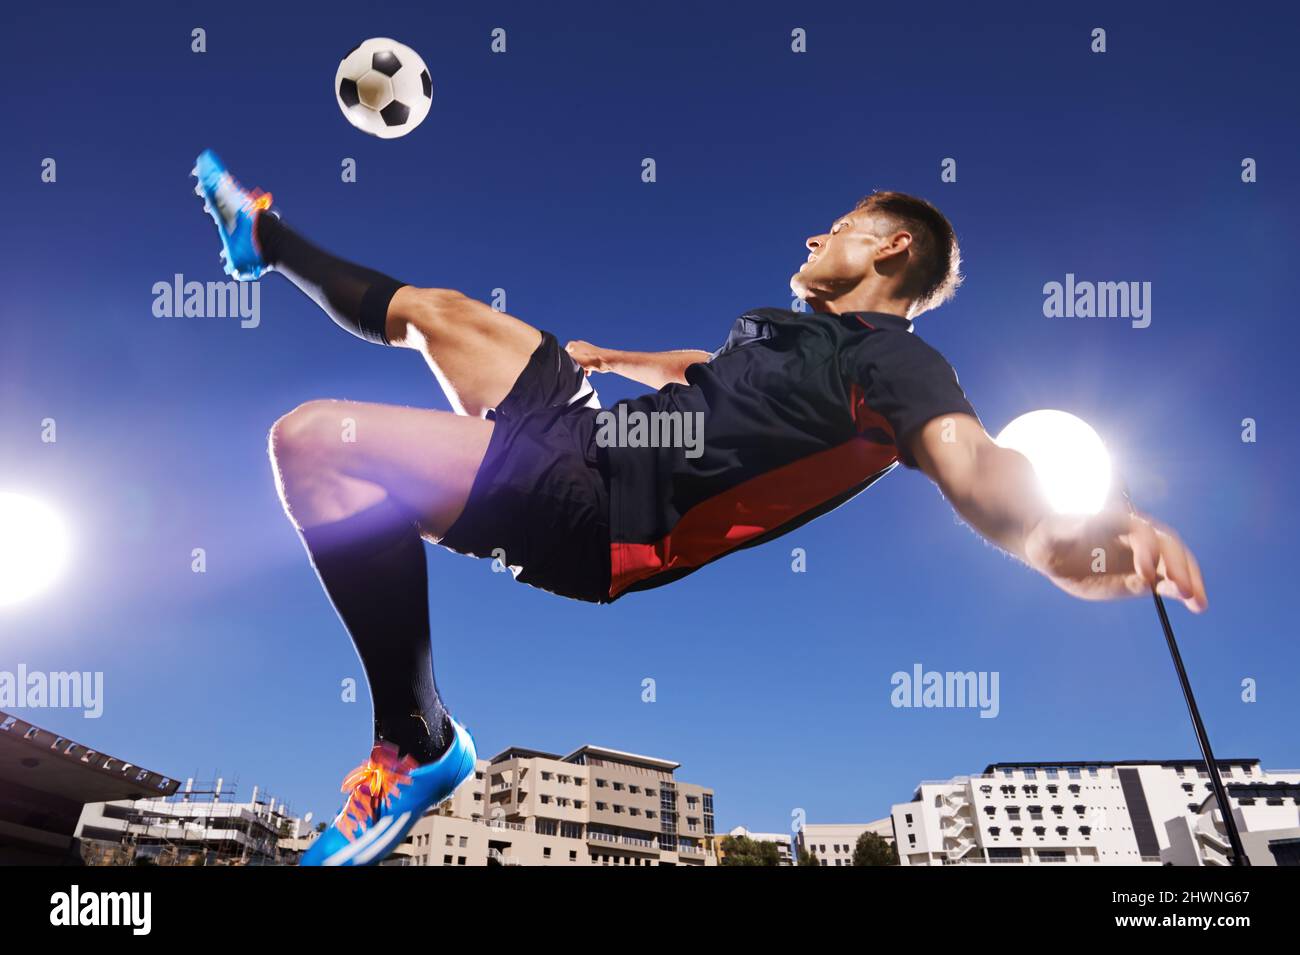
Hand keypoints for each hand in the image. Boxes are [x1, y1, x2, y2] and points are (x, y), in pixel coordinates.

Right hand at [565, 340, 611, 374]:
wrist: (605, 361)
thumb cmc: (589, 360)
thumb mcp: (573, 360)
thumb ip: (565, 360)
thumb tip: (559, 361)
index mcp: (572, 344)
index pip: (564, 355)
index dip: (566, 362)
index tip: (569, 367)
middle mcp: (578, 345)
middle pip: (572, 359)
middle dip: (574, 366)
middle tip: (577, 370)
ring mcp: (585, 350)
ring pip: (579, 362)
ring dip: (581, 368)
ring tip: (585, 372)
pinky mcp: (591, 356)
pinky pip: (585, 363)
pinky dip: (586, 368)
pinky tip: (589, 372)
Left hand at [1024, 508, 1207, 612]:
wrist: (1054, 550)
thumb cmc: (1050, 540)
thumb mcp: (1050, 535)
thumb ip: (1069, 531)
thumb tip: (1089, 527)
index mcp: (1113, 520)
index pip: (1138, 529)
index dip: (1146, 548)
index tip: (1145, 573)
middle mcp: (1134, 532)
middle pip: (1165, 543)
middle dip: (1176, 566)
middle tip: (1182, 592)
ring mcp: (1143, 551)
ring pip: (1175, 559)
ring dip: (1190, 579)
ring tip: (1198, 603)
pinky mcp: (1145, 571)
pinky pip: (1169, 577)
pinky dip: (1184, 589)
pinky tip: (1195, 604)